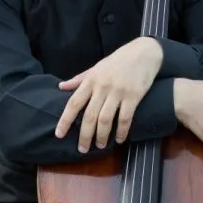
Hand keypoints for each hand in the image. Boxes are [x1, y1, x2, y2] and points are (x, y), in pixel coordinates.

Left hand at [54, 37, 162, 152]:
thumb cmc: (118, 60)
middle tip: (82, 149)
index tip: (59, 134)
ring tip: (100, 146)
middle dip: (84, 136)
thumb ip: (79, 79)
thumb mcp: (96, 67)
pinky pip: (125, 118)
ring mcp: (118, 92)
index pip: (73, 103)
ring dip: (102, 136)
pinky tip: (120, 139)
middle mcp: (102, 87)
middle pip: (89, 116)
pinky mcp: (133, 96)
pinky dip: (122, 131)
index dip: (65, 120)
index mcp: (91, 80)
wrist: (143, 52)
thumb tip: (61, 86)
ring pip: (106, 119)